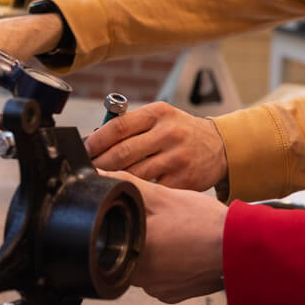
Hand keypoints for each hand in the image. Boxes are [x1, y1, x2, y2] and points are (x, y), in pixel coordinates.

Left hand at [85, 102, 227, 190]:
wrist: (220, 146)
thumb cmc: (181, 131)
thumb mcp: (161, 117)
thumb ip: (132, 125)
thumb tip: (94, 141)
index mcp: (158, 113)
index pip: (118, 127)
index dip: (96, 141)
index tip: (84, 150)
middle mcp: (168, 133)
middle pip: (122, 153)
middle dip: (100, 164)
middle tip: (88, 169)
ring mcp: (177, 158)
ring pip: (134, 174)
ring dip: (114, 179)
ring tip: (102, 181)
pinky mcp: (183, 180)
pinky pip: (151, 189)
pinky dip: (136, 191)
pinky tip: (128, 191)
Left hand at [105, 170, 226, 302]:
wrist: (240, 249)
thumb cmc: (204, 223)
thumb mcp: (164, 195)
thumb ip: (128, 185)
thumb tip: (100, 176)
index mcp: (134, 250)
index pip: (110, 239)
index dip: (122, 224)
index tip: (137, 218)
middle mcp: (141, 277)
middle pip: (125, 253)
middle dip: (138, 237)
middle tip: (160, 224)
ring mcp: (157, 289)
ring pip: (143, 267)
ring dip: (153, 253)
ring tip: (174, 236)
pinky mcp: (172, 296)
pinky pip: (160, 280)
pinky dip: (168, 266)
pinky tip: (182, 252)